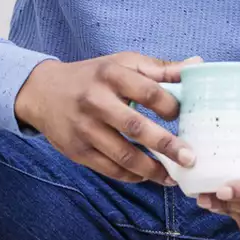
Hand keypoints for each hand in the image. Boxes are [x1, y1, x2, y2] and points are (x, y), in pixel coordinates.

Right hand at [16, 53, 199, 183]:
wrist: (42, 92)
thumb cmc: (93, 76)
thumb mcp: (123, 63)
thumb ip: (160, 68)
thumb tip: (197, 66)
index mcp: (111, 75)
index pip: (147, 91)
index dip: (169, 106)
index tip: (183, 116)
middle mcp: (96, 102)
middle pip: (135, 127)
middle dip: (166, 145)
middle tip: (190, 158)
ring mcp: (84, 129)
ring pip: (122, 154)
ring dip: (151, 169)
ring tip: (173, 176)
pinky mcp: (76, 150)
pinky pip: (108, 168)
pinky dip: (130, 175)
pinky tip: (147, 176)